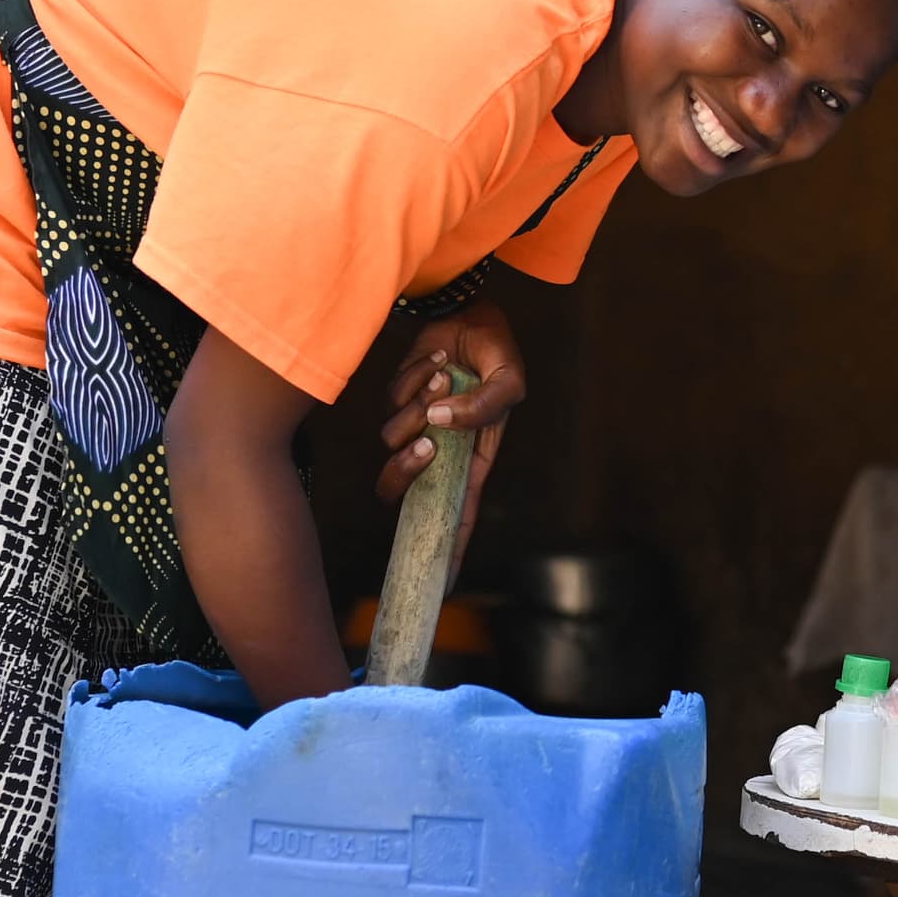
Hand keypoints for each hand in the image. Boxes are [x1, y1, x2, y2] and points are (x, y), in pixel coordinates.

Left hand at [376, 298, 521, 537]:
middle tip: (427, 444)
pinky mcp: (395, 401)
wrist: (465, 312)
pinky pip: (388, 405)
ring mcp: (414, 427)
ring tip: (444, 376)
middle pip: (404, 488)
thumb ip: (483, 407)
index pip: (457, 515)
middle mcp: (439, 450)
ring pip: (392, 443)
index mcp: (472, 458)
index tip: (440, 584)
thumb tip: (438, 424)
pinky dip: (410, 381)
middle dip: (406, 471)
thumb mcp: (509, 379)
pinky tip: (433, 364)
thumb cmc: (495, 350)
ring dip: (417, 406)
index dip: (449, 550)